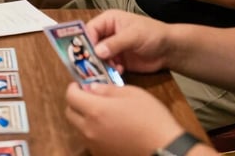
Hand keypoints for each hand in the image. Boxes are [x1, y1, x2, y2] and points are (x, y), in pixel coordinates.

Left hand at [65, 83, 185, 155]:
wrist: (164, 148)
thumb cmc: (150, 118)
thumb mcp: (131, 93)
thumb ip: (107, 89)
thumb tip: (92, 88)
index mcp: (95, 110)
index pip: (70, 96)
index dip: (73, 87)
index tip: (80, 84)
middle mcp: (90, 129)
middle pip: (70, 113)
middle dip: (76, 102)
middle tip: (88, 96)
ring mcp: (95, 145)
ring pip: (79, 128)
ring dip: (83, 117)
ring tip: (101, 112)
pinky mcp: (102, 154)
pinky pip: (90, 140)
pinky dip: (93, 131)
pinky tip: (109, 127)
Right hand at [82, 10, 171, 73]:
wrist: (169, 50)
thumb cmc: (153, 34)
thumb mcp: (134, 35)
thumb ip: (116, 43)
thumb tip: (97, 51)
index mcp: (109, 21)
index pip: (90, 29)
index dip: (86, 41)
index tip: (85, 54)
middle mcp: (107, 34)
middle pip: (90, 45)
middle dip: (91, 55)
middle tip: (91, 66)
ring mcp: (111, 48)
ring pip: (97, 58)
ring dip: (101, 65)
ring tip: (108, 70)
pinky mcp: (117, 61)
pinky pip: (107, 67)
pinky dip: (109, 71)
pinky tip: (119, 71)